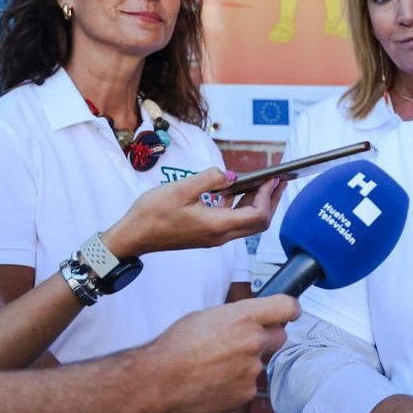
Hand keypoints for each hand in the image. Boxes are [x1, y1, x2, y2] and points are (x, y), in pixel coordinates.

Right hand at [102, 167, 282, 259]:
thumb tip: (230, 175)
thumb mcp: (179, 189)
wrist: (133, 237)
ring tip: (265, 183)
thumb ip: (209, 179)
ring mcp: (214, 237)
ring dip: (258, 204)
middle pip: (258, 222)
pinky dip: (240, 207)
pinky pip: (232, 222)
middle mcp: (220, 236)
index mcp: (216, 225)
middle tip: (279, 181)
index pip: (257, 215)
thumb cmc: (151, 214)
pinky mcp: (207, 235)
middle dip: (271, 201)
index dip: (268, 196)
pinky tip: (236, 191)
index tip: (273, 178)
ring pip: (247, 223)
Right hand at [141, 294, 298, 412]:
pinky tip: (214, 382)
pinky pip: (248, 385)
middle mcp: (254, 342)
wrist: (160, 380)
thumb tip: (251, 320)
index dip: (291, 309)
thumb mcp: (206, 315)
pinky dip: (236, 384)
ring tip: (214, 366)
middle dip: (266, 338)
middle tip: (242, 343)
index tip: (290, 312)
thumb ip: (236, 316)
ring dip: (245, 364)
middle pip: (279, 337)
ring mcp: (252, 370)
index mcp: (244, 317)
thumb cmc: (177, 345)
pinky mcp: (246, 393)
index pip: (287, 307)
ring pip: (258, 363)